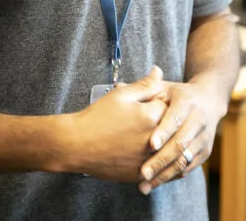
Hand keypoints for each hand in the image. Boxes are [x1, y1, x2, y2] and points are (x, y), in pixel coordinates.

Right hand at [69, 66, 168, 181]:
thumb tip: (159, 71)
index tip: (146, 102)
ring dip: (157, 140)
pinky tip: (134, 150)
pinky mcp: (139, 174)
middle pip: (168, 128)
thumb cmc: (97, 117)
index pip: (168, 105)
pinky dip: (149, 158)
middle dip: (159, 120)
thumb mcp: (121, 95)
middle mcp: (155, 140)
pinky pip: (153, 166)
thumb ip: (145, 84)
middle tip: (139, 118)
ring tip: (135, 134)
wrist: (76, 145)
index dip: (157, 101)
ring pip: (162, 148)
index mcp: (152, 117)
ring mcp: (147, 159)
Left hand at [137, 79, 225, 194]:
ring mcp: (204, 137)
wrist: (208, 100)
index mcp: (187, 101)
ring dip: (164, 175)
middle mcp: (199, 119)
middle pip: (180, 143)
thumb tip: (118, 87)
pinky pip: (188, 168)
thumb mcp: (163, 88)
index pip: (175, 118)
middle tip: (142, 173)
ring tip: (145, 186)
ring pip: (184, 160)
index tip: (150, 144)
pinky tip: (155, 184)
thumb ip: (142, 90)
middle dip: (161, 160)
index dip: (163, 131)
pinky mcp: (205, 151)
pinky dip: (172, 177)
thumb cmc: (177, 95)